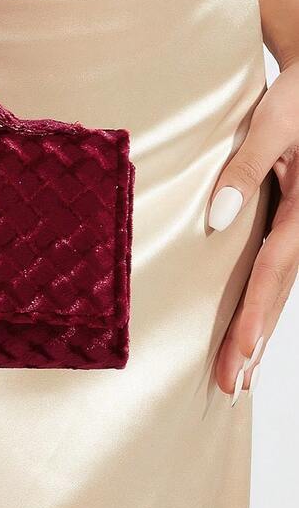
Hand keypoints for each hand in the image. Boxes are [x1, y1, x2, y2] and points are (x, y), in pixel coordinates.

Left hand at [208, 61, 298, 400]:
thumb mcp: (274, 120)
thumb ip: (248, 167)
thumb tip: (216, 217)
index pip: (275, 268)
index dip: (255, 313)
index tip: (238, 353)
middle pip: (279, 291)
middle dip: (254, 341)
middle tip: (228, 386)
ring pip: (282, 290)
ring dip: (259, 333)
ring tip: (235, 378)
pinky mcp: (296, 226)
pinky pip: (281, 274)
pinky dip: (265, 308)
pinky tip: (251, 339)